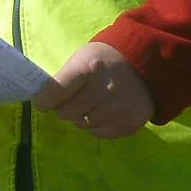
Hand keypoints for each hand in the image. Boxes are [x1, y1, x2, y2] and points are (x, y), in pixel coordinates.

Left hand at [32, 42, 156, 139]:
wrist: (147, 64)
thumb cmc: (106, 59)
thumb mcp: (82, 57)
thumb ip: (63, 78)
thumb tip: (43, 100)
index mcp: (88, 69)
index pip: (54, 93)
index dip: (44, 99)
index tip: (43, 100)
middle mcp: (102, 91)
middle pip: (65, 112)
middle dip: (64, 106)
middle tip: (74, 97)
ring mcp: (116, 111)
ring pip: (81, 125)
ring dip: (81, 116)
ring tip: (91, 103)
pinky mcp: (127, 125)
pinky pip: (98, 133)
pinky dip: (96, 125)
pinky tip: (104, 111)